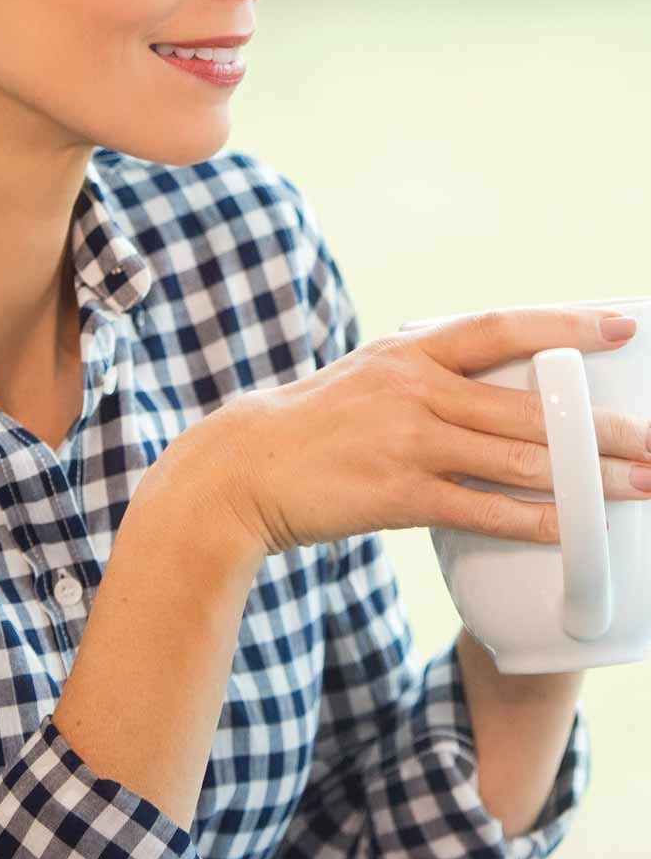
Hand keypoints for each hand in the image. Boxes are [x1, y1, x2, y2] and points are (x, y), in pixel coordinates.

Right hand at [209, 306, 650, 557]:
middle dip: (601, 426)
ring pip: (518, 457)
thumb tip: (490, 383)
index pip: (501, 328)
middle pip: (528, 404)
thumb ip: (426, 375)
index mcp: (410, 350)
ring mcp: (408, 440)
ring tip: (641, 486)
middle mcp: (415, 387)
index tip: (621, 328)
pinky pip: (483, 508)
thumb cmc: (313, 424)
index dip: (565, 327)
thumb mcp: (368, 375)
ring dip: (587, 477)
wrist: (246, 466)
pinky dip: (534, 520)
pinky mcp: (399, 493)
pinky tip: (573, 530)